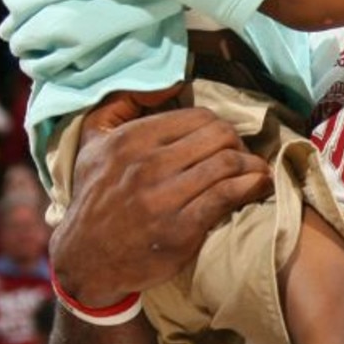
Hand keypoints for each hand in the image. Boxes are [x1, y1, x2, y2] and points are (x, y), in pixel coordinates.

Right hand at [50, 89, 273, 306]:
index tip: (223, 139)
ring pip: (227, 163)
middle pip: (219, 136)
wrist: (85, 260)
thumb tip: (167, 83)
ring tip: (257, 171)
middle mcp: (147, 166)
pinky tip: (258, 186)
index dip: (219, 125)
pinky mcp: (180, 229)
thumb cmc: (94, 194)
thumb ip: (122, 102)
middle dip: (239, 143)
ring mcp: (164, 198)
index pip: (199, 117)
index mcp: (131, 140)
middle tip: (242, 156)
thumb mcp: (92, 139)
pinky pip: (227, 195)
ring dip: (252, 165)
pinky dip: (251, 186)